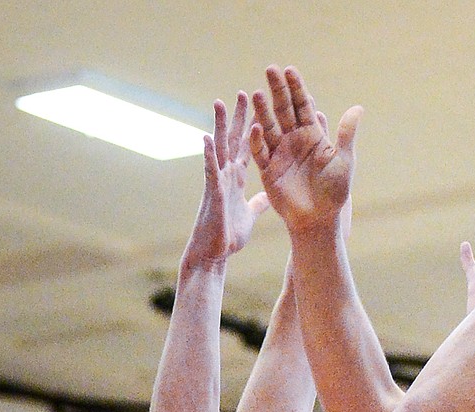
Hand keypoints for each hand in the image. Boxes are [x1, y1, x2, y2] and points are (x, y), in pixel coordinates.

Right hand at [184, 94, 268, 268]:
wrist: (215, 254)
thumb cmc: (229, 236)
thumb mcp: (250, 215)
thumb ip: (258, 203)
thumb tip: (268, 196)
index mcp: (238, 177)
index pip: (249, 146)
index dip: (255, 127)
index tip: (262, 108)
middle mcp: (227, 174)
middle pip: (234, 139)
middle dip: (239, 117)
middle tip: (244, 92)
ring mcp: (218, 181)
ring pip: (219, 148)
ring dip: (218, 126)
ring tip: (219, 102)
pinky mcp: (212, 193)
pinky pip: (210, 171)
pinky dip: (208, 155)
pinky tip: (206, 138)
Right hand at [251, 66, 358, 237]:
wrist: (319, 220)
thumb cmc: (335, 193)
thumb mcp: (344, 161)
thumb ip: (346, 135)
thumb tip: (358, 108)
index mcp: (312, 135)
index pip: (303, 105)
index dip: (297, 88)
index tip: (290, 70)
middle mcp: (294, 140)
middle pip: (283, 110)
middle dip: (277, 90)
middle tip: (270, 69)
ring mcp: (280, 153)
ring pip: (269, 127)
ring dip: (263, 111)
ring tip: (258, 93)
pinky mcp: (268, 170)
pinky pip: (261, 152)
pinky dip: (258, 141)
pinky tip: (257, 128)